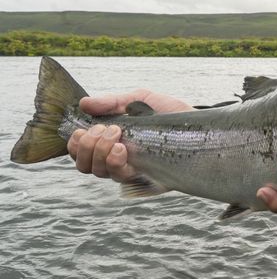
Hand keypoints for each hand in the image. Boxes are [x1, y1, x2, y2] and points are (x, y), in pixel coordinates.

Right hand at [67, 89, 192, 181]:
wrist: (199, 127)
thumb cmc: (171, 114)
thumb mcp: (141, 99)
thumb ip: (113, 102)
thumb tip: (84, 104)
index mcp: (111, 141)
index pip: (80, 151)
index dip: (74, 144)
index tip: (84, 129)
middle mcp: (117, 159)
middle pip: (84, 165)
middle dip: (87, 146)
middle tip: (109, 129)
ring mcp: (130, 170)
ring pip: (99, 172)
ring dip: (100, 152)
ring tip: (118, 136)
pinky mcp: (145, 178)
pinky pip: (120, 178)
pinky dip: (115, 162)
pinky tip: (123, 148)